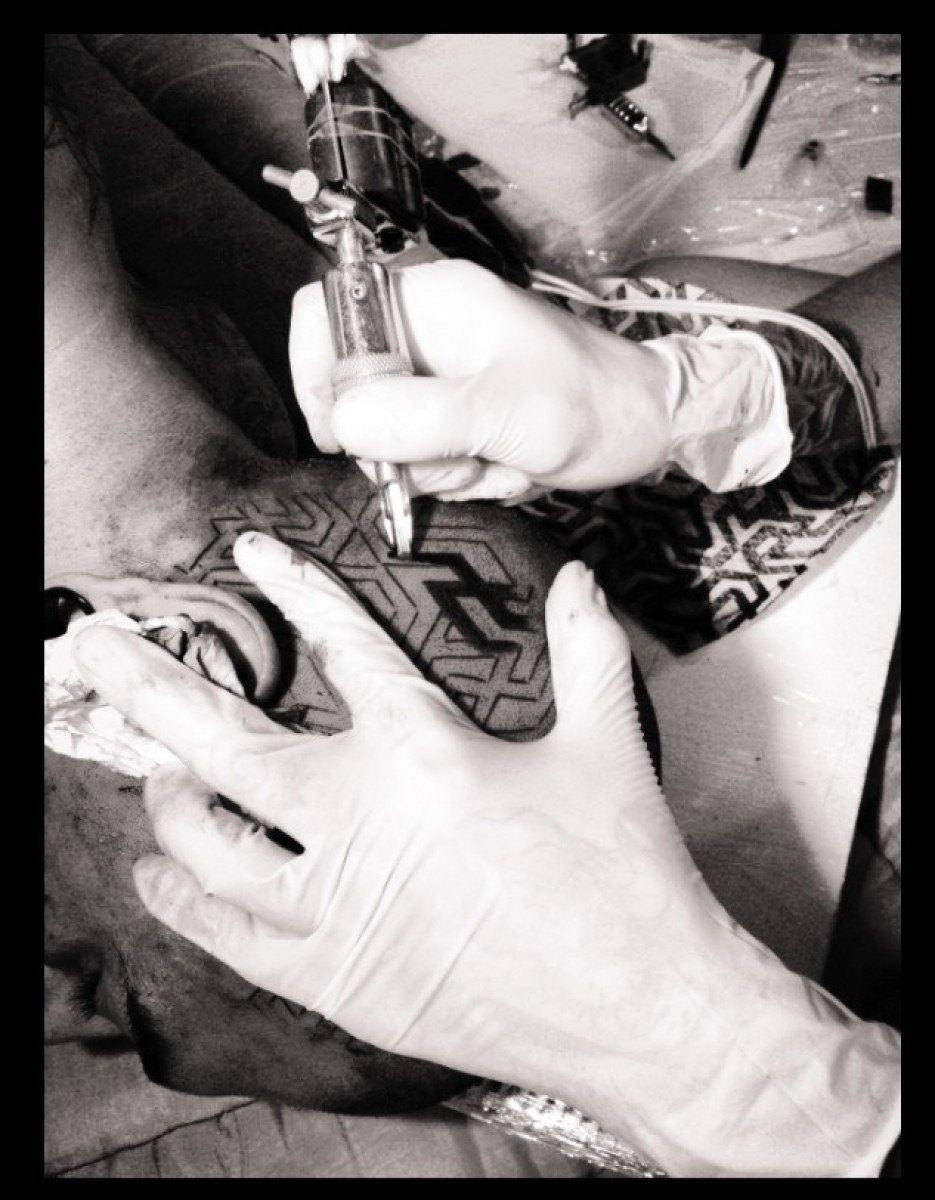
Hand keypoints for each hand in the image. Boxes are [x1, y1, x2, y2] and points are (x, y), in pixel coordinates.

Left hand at [72, 532, 730, 1081]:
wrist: (639, 1009)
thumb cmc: (624, 876)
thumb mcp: (606, 746)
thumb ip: (584, 652)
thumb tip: (578, 581)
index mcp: (421, 755)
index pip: (344, 647)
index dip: (298, 588)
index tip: (252, 549)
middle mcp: (357, 823)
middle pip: (223, 743)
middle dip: (149, 685)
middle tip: (95, 646)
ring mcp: (334, 907)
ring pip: (209, 841)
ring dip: (166, 795)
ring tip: (150, 770)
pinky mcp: (333, 977)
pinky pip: (228, 935)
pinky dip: (182, 900)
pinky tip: (158, 875)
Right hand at [290, 259, 675, 502]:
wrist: (649, 427)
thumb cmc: (592, 405)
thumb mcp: (506, 413)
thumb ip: (420, 418)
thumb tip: (345, 423)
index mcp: (432, 299)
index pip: (325, 313)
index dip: (316, 374)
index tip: (344, 435)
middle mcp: (426, 330)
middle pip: (351, 390)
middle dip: (396, 446)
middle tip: (455, 463)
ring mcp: (441, 372)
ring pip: (385, 433)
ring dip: (433, 470)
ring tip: (493, 467)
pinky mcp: (456, 409)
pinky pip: (420, 453)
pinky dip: (453, 476)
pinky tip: (500, 471)